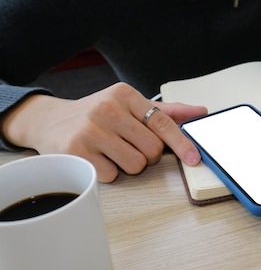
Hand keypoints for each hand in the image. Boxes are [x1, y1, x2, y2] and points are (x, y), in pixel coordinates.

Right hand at [1, 82, 206, 181]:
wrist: (49, 121)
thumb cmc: (97, 114)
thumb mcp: (129, 105)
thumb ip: (166, 111)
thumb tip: (201, 112)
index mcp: (125, 94)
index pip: (162, 122)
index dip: (181, 142)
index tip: (194, 157)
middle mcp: (107, 108)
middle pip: (152, 148)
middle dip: (149, 155)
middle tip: (132, 146)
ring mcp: (90, 130)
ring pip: (135, 164)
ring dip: (129, 165)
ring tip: (113, 151)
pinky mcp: (76, 151)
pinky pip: (112, 175)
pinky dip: (110, 172)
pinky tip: (98, 158)